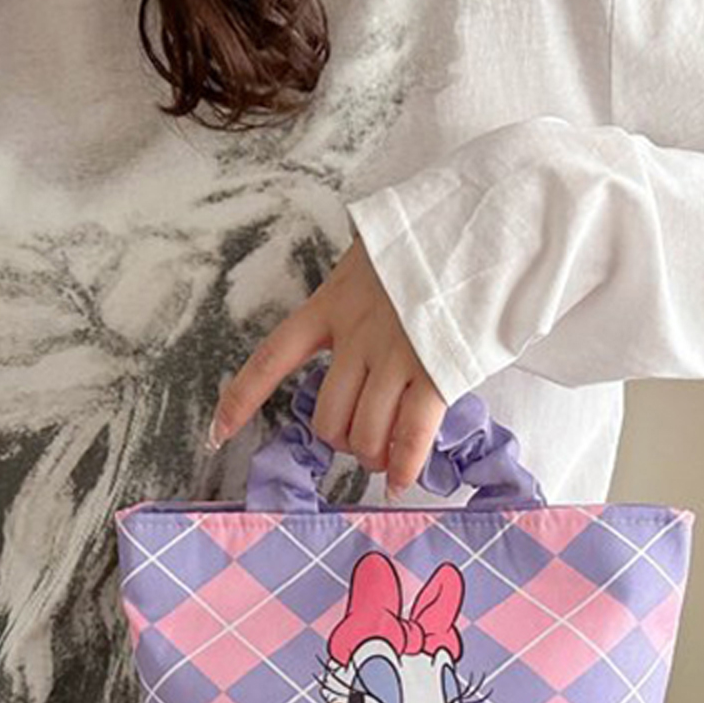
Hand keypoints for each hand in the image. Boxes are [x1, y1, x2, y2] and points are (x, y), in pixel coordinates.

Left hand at [206, 231, 446, 495]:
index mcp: (332, 303)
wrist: (485, 221)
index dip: (242, 400)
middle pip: (327, 414)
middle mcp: (356, 334)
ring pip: (364, 432)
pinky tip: (401, 481)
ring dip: (372, 454)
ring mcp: (395, 355)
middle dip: (340, 439)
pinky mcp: (435, 372)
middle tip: (360, 440)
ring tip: (386, 456)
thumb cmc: (433, 240)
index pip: (271, 358)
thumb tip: (357, 338)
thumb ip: (356, 297)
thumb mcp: (374, 258)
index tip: (218, 433)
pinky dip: (404, 466)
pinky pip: (410, 435)